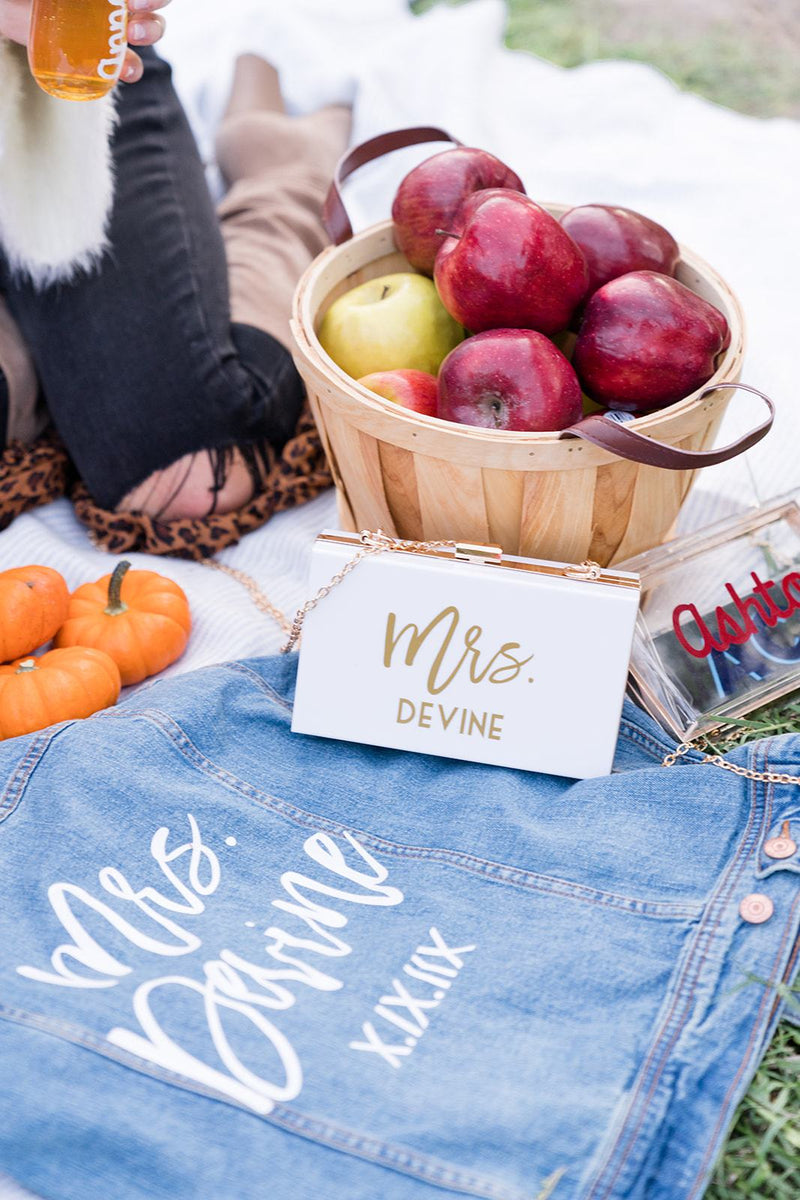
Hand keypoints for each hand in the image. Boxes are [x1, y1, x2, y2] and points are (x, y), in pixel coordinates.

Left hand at [0, 0, 169, 83]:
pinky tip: (123, 70)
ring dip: (150, 34)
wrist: (7, 8)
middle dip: (153, 12)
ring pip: (147, 32)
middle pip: (152, 7)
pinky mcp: (99, 56)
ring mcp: (110, 29)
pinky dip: (130, 69)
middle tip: (135, 18)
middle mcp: (115, 3)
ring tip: (134, 38)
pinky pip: (124, 66)